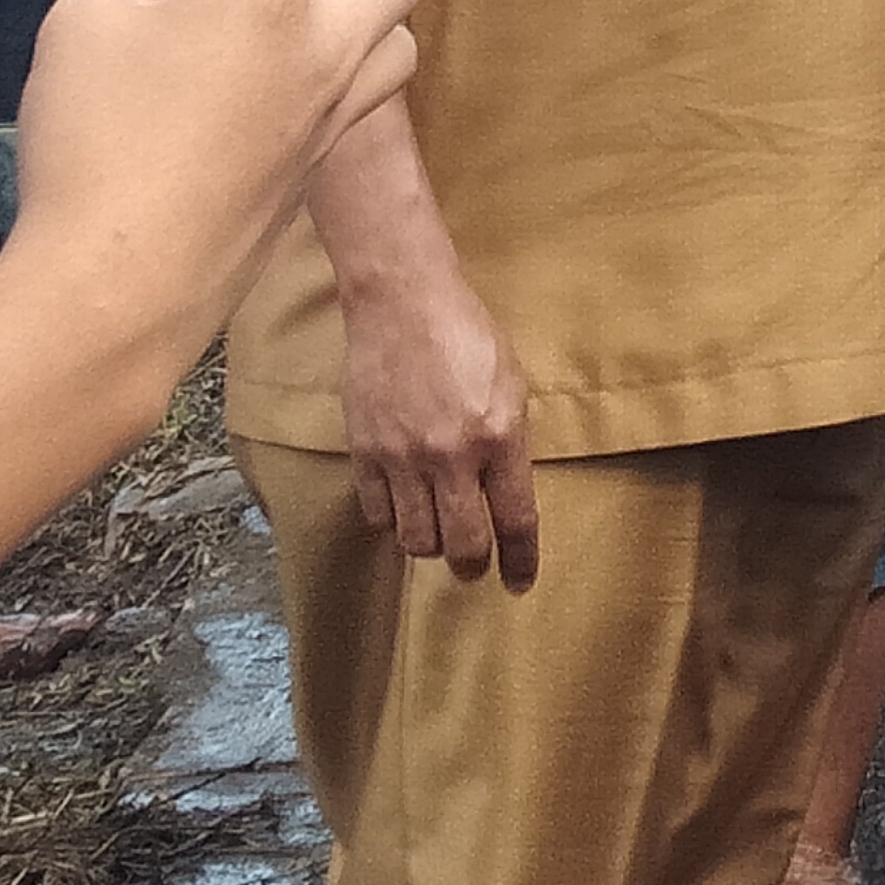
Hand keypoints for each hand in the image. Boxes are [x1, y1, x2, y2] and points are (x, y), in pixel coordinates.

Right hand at [0, 0, 439, 389]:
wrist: (117, 288)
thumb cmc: (92, 145)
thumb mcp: (85, 15)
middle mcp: (329, 43)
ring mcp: (336, 112)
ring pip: (397, 27)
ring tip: (262, 9)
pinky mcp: (321, 166)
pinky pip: (361, 88)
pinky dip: (327, 61)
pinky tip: (250, 78)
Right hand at [341, 247, 537, 587]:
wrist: (402, 301)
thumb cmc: (466, 335)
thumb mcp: (511, 386)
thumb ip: (509, 444)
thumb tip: (504, 495)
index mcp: (499, 437)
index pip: (515, 520)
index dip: (520, 561)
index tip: (519, 583)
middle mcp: (451, 455)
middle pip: (461, 545)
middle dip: (471, 564)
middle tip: (472, 562)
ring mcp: (403, 457)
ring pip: (415, 539)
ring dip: (429, 544)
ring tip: (436, 528)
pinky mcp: (365, 451)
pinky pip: (377, 515)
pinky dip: (392, 520)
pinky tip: (402, 504)